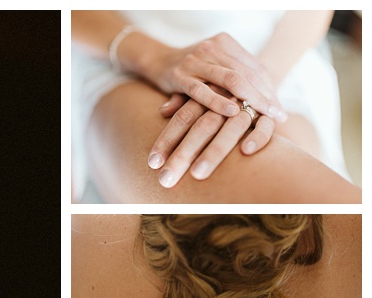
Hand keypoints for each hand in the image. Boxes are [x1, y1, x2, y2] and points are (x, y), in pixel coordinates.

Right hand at [136, 32, 286, 122]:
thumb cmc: (191, 69)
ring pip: (230, 79)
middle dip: (265, 96)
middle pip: (247, 73)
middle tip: (278, 115)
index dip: (270, 89)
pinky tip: (233, 112)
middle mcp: (213, 48)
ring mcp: (195, 61)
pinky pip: (201, 90)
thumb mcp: (214, 67)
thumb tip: (266, 98)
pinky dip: (217, 101)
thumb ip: (235, 77)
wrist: (155, 60)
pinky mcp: (179, 76)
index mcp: (226, 43)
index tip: (280, 110)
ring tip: (263, 116)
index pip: (255, 67)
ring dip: (250, 99)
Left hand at [146, 92, 274, 187]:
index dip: (166, 140)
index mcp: (205, 91)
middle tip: (166, 179)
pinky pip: (265, 125)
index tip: (152, 163)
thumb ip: (180, 99)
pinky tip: (245, 151)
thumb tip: (162, 110)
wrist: (252, 72)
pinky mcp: (268, 111)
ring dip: (214, 151)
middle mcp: (225, 97)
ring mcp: (248, 104)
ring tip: (197, 174)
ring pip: (232, 126)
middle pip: (203, 126)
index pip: (182, 117)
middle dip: (184, 154)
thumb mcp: (197, 89)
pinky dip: (257, 136)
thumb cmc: (217, 88)